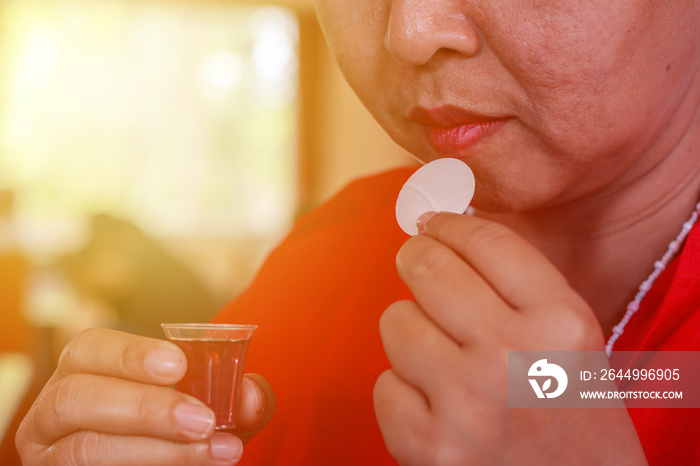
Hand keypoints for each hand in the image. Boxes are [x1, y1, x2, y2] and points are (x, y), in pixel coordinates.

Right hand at [16, 329, 274, 464]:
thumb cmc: (182, 432)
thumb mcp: (212, 411)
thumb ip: (235, 400)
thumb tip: (252, 396)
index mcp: (84, 373)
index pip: (88, 349)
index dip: (130, 353)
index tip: (178, 365)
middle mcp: (54, 412)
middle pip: (75, 398)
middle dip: (145, 407)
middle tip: (203, 421)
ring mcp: (50, 454)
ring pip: (83, 448)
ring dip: (154, 450)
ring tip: (214, 452)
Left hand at [374, 213, 646, 464]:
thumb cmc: (573, 417)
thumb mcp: (573, 343)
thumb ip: (519, 288)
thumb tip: (444, 234)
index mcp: (561, 324)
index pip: (486, 241)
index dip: (449, 223)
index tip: (433, 221)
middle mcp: (513, 357)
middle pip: (428, 268)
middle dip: (416, 257)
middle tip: (417, 261)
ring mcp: (467, 404)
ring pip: (396, 321)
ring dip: (411, 331)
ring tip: (441, 354)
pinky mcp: (430, 446)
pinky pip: (384, 384)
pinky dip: (401, 390)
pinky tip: (433, 402)